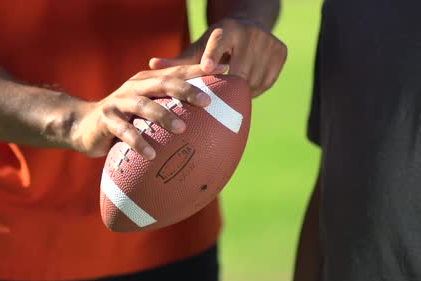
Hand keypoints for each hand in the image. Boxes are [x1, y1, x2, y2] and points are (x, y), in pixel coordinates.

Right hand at [70, 64, 225, 159]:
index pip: (176, 72)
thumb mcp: (146, 110)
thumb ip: (170, 110)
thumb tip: (209, 123)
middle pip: (162, 83)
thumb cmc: (125, 120)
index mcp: (147, 81)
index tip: (223, 72)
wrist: (83, 125)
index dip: (198, 70)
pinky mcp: (106, 120)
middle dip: (186, 90)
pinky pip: (124, 131)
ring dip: (163, 116)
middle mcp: (134, 87)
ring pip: (143, 105)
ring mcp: (119, 102)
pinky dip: (138, 142)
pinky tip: (151, 154)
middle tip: (207, 101)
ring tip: (182, 128)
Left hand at [149, 18, 286, 96]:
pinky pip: (267, 82)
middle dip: (228, 87)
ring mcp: (268, 41)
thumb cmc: (214, 46)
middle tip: (217, 100)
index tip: (207, 68)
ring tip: (230, 95)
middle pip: (239, 69)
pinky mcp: (281, 51)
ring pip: (254, 79)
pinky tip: (245, 90)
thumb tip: (151, 65)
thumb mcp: (198, 50)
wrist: (248, 28)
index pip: (219, 42)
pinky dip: (256, 90)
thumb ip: (178, 61)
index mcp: (226, 29)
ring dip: (242, 92)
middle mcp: (249, 32)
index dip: (213, 54)